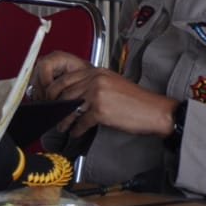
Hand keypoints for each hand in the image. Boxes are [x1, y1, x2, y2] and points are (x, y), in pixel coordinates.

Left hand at [33, 50, 175, 137]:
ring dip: (64, 119)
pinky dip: (77, 129)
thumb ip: (94, 84)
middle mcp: (95, 80)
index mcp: (97, 72)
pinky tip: (76, 133)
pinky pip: (82, 121)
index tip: (52, 98)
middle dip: (56, 104)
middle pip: (65, 92)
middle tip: (52, 113)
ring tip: (62, 126)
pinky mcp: (101, 110)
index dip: (55, 90)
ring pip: (71, 106)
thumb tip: (75, 95)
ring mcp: (97, 94)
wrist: (153, 110)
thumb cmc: (136, 100)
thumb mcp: (113, 83)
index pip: (67, 78)